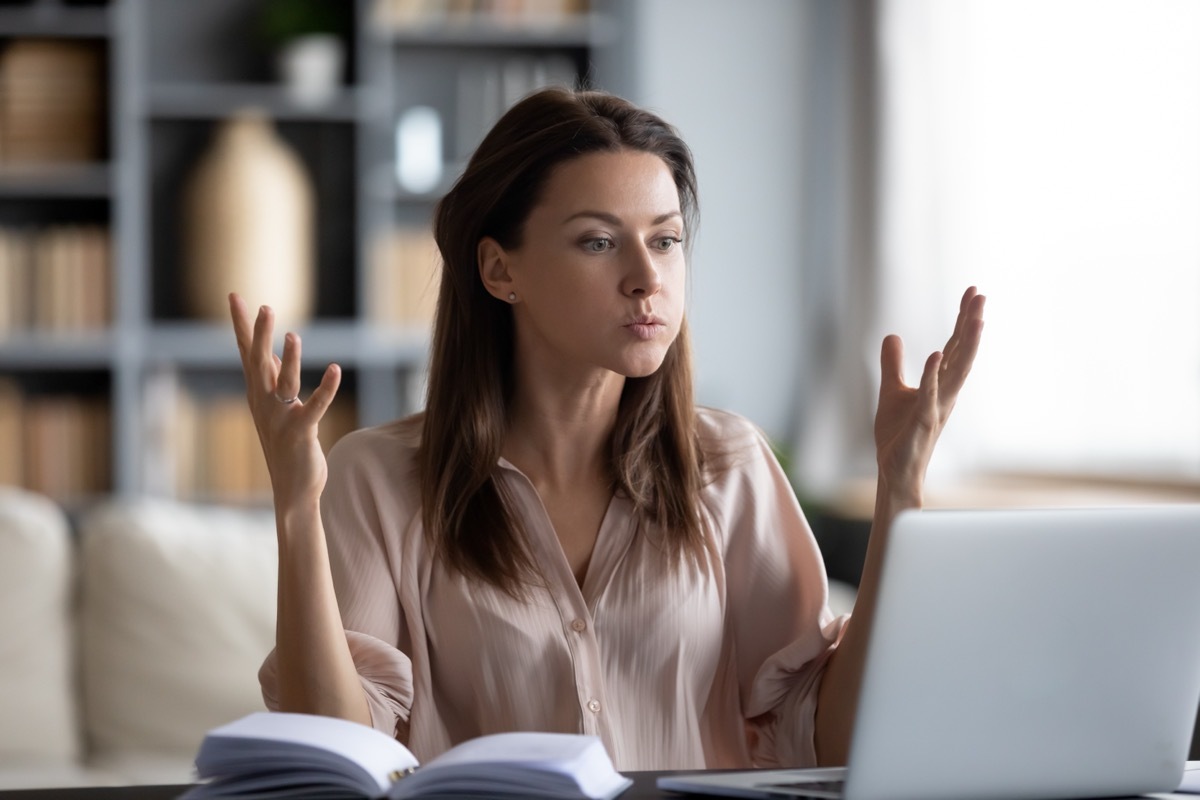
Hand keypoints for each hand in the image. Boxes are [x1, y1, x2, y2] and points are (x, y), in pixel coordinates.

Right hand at [229, 293, 341, 507]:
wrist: (292, 489)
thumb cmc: (286, 445)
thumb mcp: (275, 407)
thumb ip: (273, 379)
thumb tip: (270, 351)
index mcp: (258, 394)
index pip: (247, 352)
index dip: (241, 324)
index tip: (235, 296)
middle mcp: (265, 403)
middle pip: (258, 362)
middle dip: (259, 334)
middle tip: (262, 306)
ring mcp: (281, 418)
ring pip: (284, 382)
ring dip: (289, 359)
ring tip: (294, 335)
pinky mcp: (301, 432)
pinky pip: (315, 406)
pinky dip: (326, 388)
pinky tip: (335, 369)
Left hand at [873, 286, 984, 508]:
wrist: (895, 470)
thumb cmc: (898, 435)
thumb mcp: (891, 391)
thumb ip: (893, 364)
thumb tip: (892, 336)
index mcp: (940, 384)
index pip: (954, 345)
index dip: (963, 319)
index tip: (973, 291)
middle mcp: (945, 393)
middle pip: (962, 352)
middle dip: (971, 323)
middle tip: (980, 295)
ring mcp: (937, 407)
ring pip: (956, 372)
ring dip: (966, 345)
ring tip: (975, 319)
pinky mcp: (922, 422)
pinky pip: (929, 396)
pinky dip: (932, 375)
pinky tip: (934, 354)